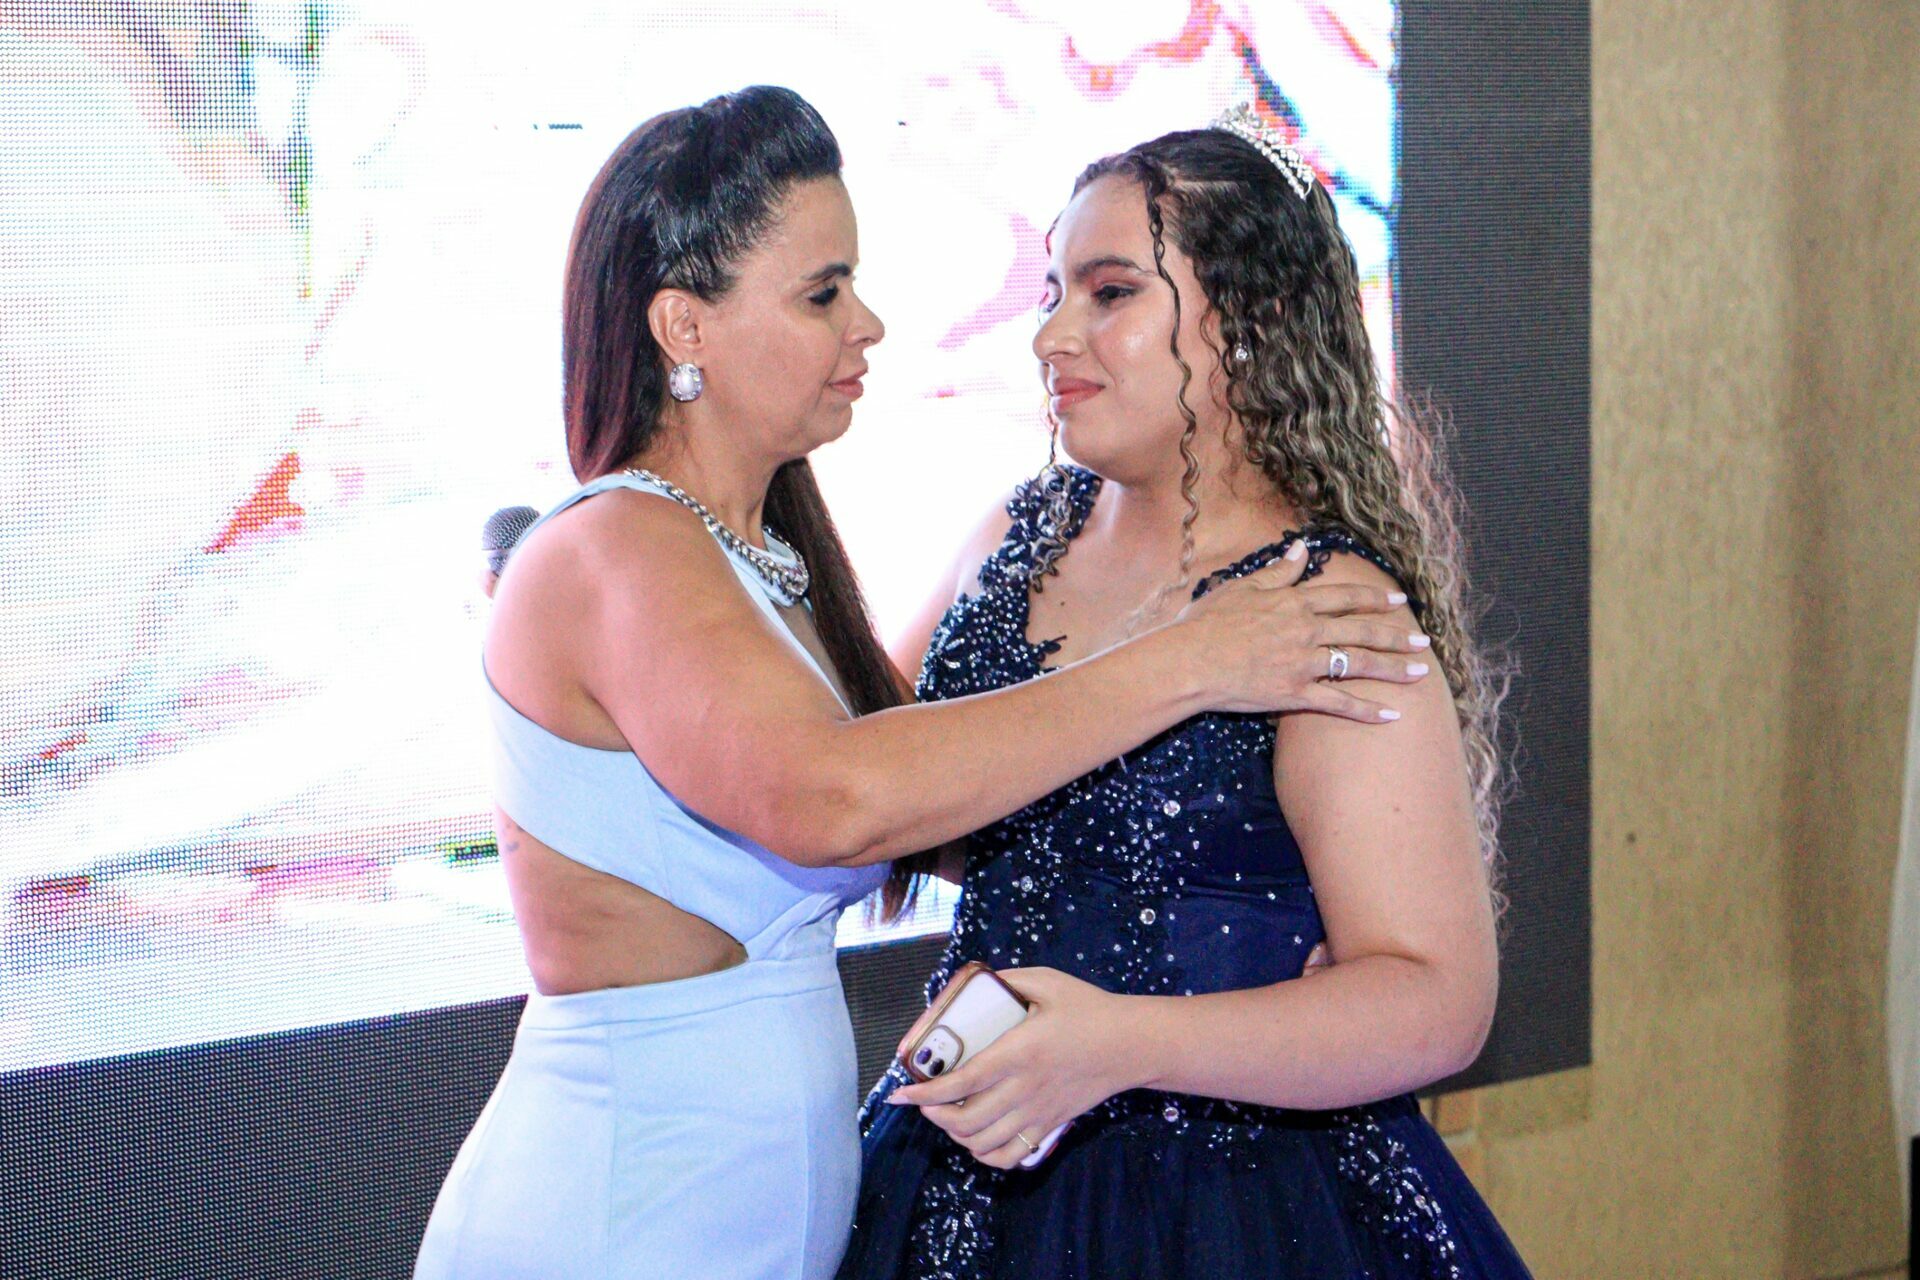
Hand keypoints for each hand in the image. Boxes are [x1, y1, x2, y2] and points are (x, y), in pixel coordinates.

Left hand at [886, 967, 1133, 1170]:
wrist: (1132, 1045)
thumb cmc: (1089, 1009)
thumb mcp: (1047, 980)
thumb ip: (1007, 980)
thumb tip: (973, 984)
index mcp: (1019, 1052)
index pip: (960, 1082)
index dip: (924, 1092)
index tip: (901, 1091)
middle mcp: (1025, 1089)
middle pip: (964, 1120)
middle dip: (932, 1114)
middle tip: (921, 1098)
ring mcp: (1038, 1113)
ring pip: (981, 1143)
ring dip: (954, 1134)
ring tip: (945, 1114)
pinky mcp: (1050, 1126)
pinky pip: (1008, 1157)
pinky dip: (984, 1154)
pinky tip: (976, 1136)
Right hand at [1171, 542, 1429, 720]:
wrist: (1189, 661)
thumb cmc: (1205, 623)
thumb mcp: (1240, 587)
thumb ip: (1276, 572)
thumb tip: (1301, 551)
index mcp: (1293, 603)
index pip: (1343, 597)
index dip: (1374, 599)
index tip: (1399, 601)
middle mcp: (1305, 631)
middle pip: (1360, 631)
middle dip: (1395, 635)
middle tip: (1422, 640)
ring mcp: (1302, 663)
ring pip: (1358, 664)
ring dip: (1392, 669)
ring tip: (1420, 673)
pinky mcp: (1295, 694)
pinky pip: (1338, 703)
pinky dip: (1367, 710)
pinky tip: (1392, 715)